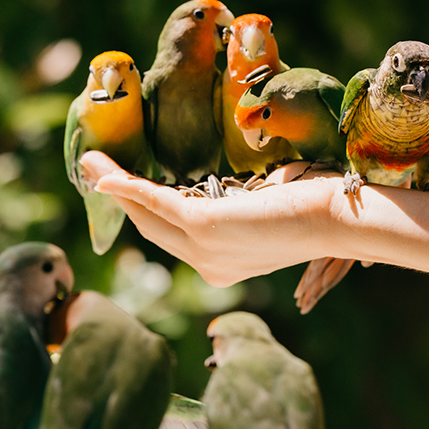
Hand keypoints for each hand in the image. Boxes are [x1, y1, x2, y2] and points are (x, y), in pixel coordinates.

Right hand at [82, 151, 343, 286]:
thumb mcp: (266, 207)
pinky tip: (107, 173)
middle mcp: (209, 266)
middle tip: (92, 168)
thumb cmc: (312, 204)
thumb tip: (232, 184)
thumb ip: (240, 202)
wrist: (337, 216)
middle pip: (149, 228)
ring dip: (114, 186)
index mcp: (221, 264)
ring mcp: (206, 251)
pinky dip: (128, 187)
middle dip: (117, 197)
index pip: (171, 235)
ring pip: (147, 216)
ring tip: (91, 162)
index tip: (117, 183)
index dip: (139, 209)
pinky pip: (157, 203)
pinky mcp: (207, 228)